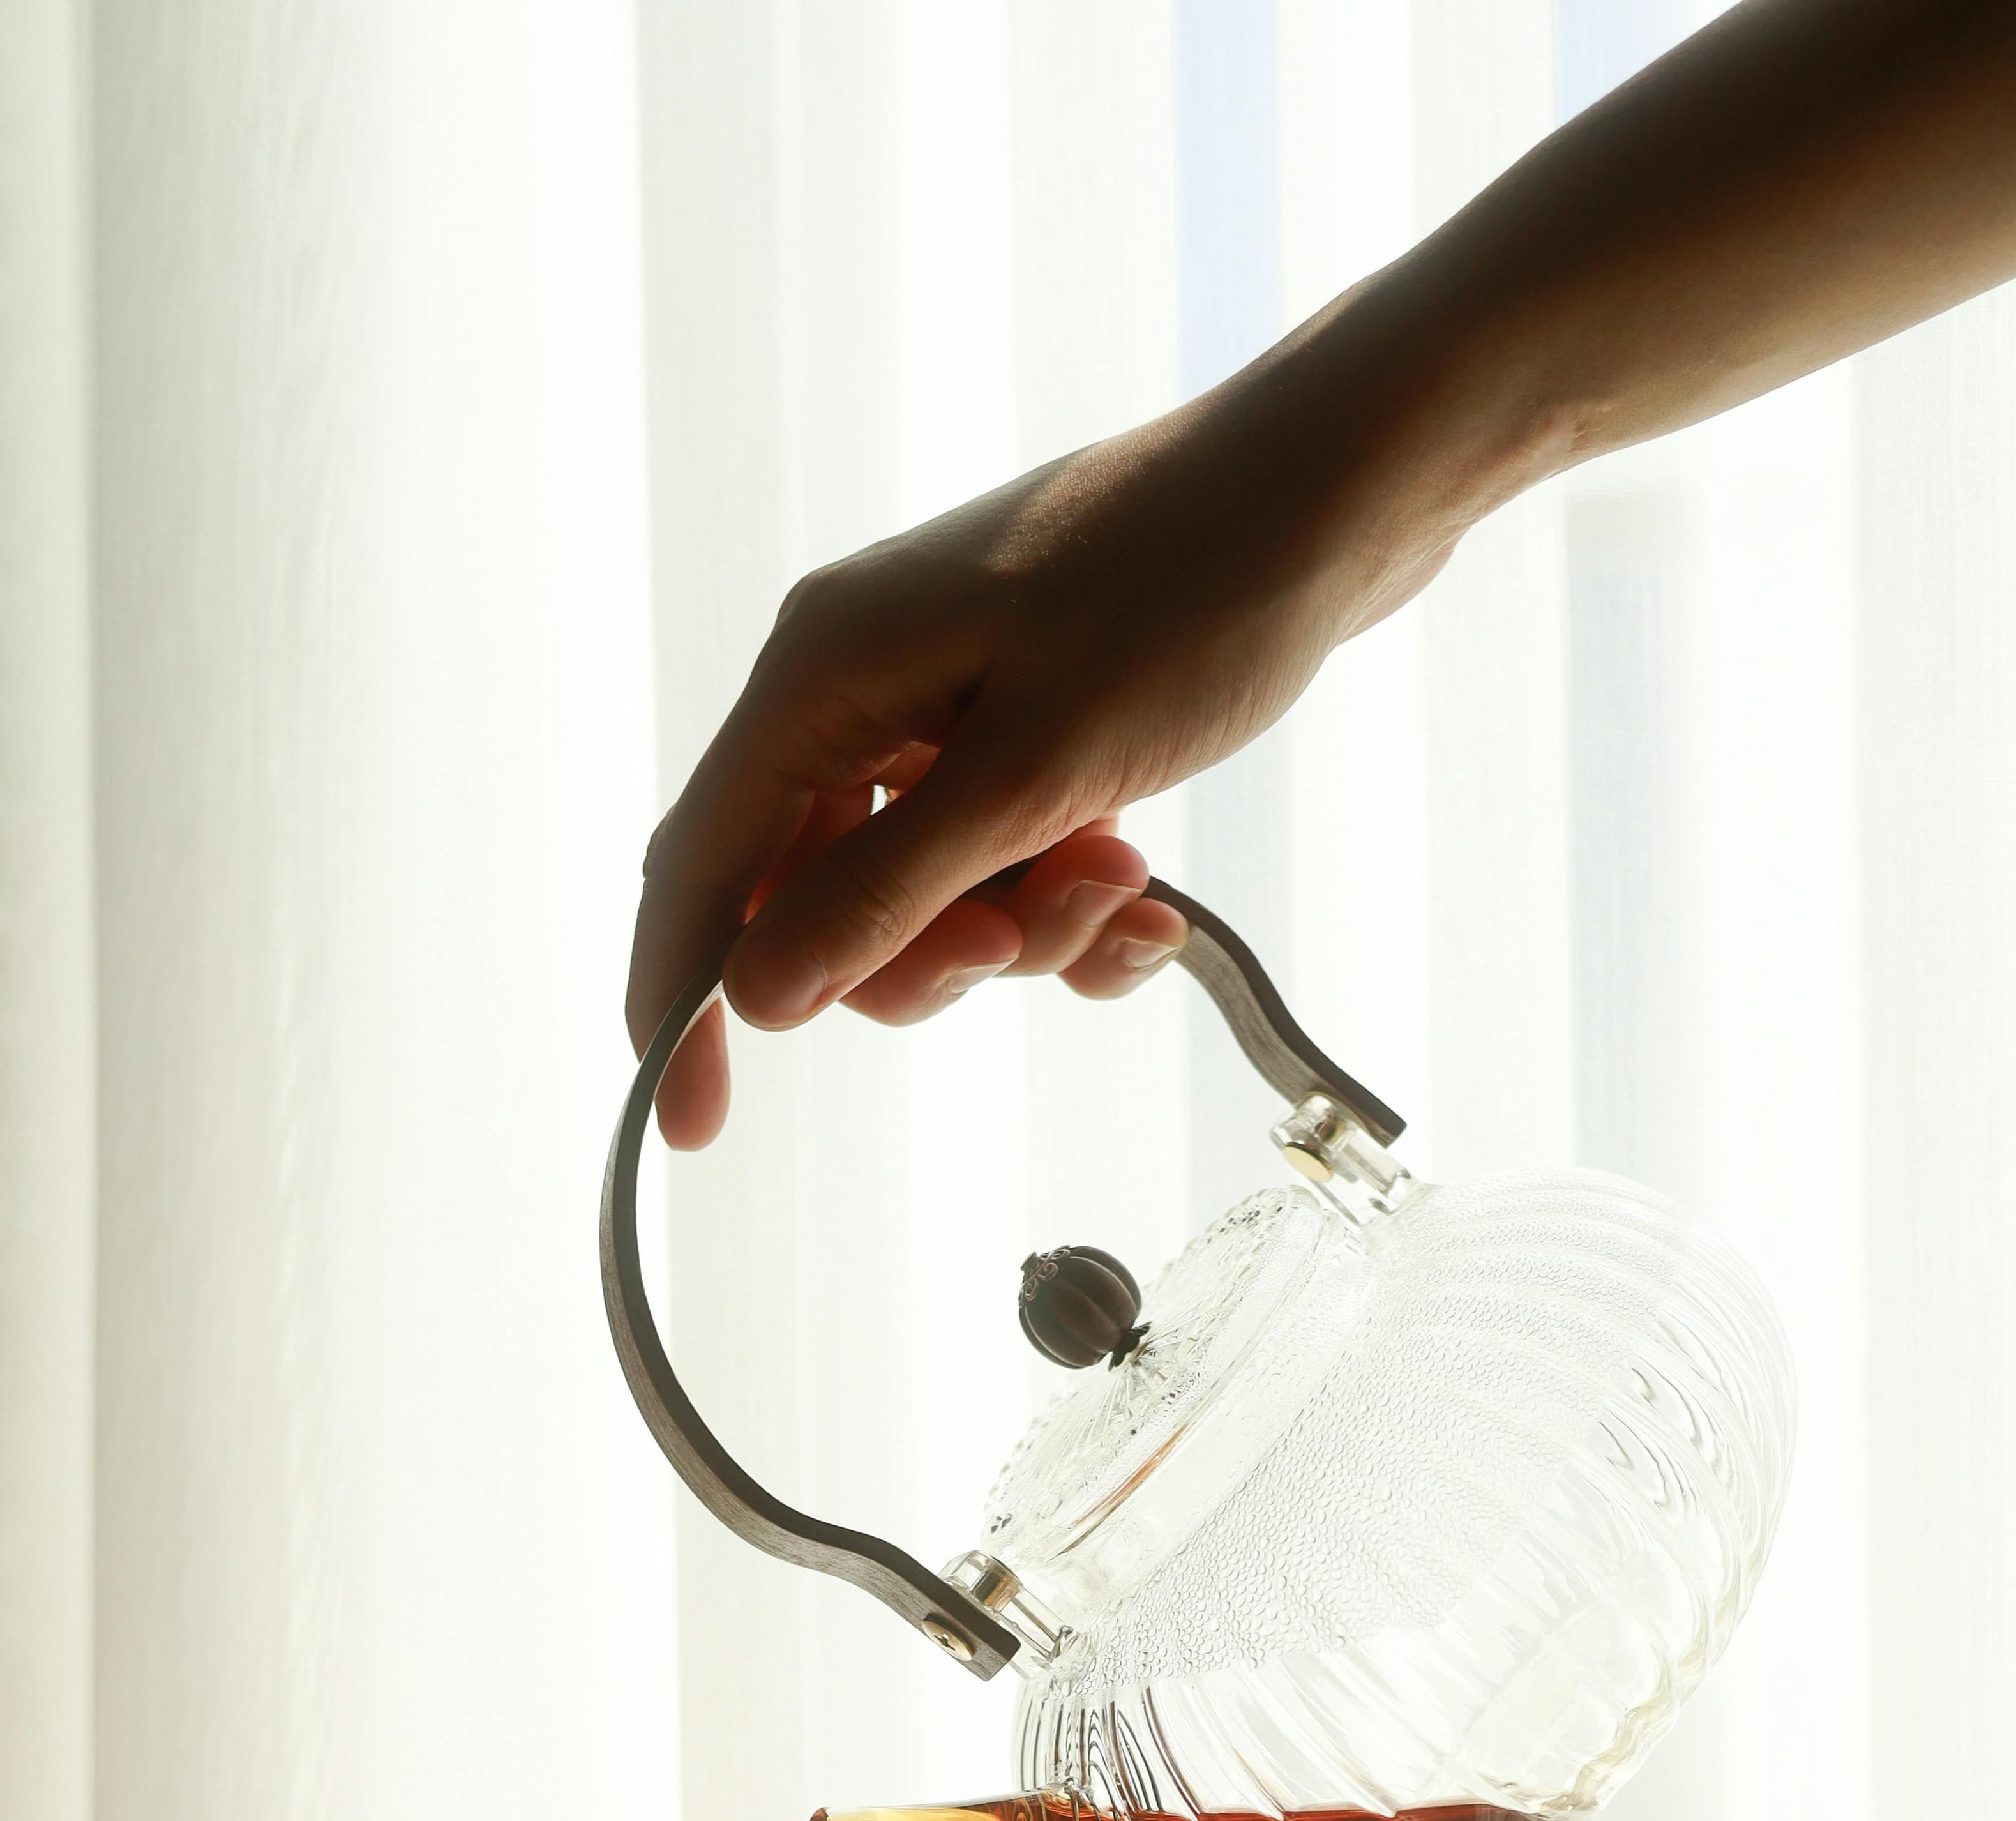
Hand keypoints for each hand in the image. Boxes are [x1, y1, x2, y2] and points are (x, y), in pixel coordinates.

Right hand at [625, 337, 1446, 1147]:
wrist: (1333, 499)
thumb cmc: (1189, 600)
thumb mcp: (1033, 775)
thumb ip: (887, 893)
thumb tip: (757, 996)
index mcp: (825, 674)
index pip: (705, 869)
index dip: (682, 1001)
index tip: (687, 1125)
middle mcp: (861, 688)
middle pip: (820, 901)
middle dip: (925, 957)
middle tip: (1024, 938)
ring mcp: (942, 707)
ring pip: (925, 901)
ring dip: (1027, 933)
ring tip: (1127, 884)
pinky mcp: (1022, 727)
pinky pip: (1004, 869)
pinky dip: (1071, 907)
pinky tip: (1152, 900)